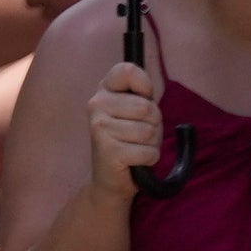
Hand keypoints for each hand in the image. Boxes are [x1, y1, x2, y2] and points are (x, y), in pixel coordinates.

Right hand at [87, 57, 164, 194]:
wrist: (110, 179)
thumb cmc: (128, 141)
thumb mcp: (135, 112)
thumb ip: (142, 97)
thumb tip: (148, 96)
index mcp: (104, 90)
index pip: (128, 71)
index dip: (145, 85)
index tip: (144, 98)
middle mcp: (96, 104)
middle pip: (147, 107)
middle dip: (154, 124)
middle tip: (140, 134)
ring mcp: (100, 127)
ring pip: (148, 131)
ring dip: (151, 144)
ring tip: (136, 148)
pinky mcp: (108, 150)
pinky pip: (147, 152)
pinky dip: (149, 159)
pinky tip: (135, 161)